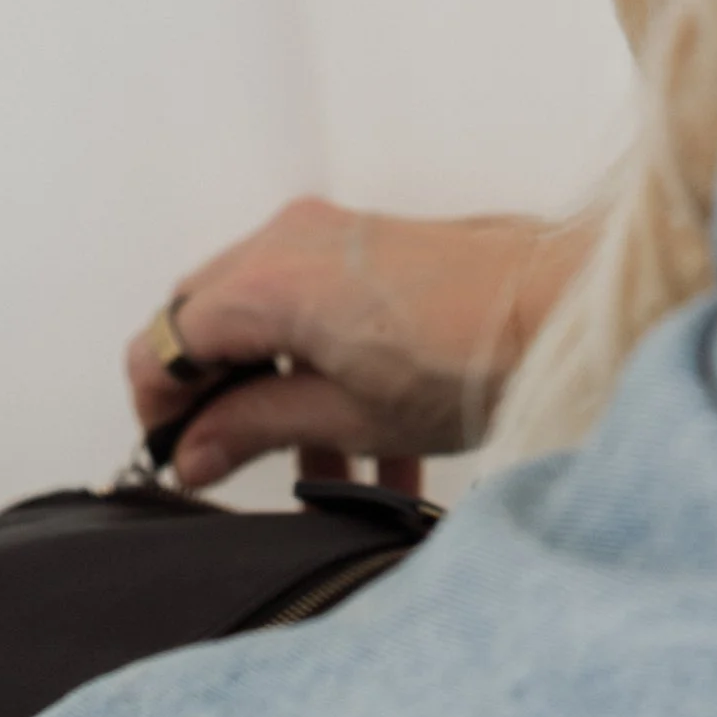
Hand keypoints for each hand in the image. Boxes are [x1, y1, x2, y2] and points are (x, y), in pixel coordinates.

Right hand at [126, 197, 594, 492]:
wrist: (557, 309)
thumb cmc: (467, 357)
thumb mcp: (346, 416)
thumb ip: (254, 429)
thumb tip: (195, 452)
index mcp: (266, 283)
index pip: (165, 342)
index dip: (160, 410)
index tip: (178, 458)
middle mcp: (285, 243)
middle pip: (205, 327)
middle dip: (217, 403)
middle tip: (236, 465)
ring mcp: (325, 239)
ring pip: (262, 327)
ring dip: (280, 401)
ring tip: (328, 477)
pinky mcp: (363, 250)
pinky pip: (309, 313)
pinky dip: (320, 376)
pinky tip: (371, 453)